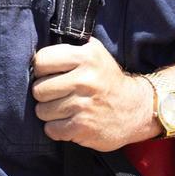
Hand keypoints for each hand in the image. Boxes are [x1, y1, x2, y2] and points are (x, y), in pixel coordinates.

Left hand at [31, 37, 155, 150]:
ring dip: (50, 112)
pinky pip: (51, 129)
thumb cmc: (107, 79)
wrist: (138, 108)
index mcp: (85, 57)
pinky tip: (70, 122)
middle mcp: (85, 80)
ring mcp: (84, 106)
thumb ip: (69, 46)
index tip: (50, 74)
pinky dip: (57, 129)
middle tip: (60, 94)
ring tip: (66, 108)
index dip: (41, 70)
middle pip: (38, 89)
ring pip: (42, 111)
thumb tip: (36, 49)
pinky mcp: (83, 128)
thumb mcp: (94, 53)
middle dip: (45, 94)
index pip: (41, 61)